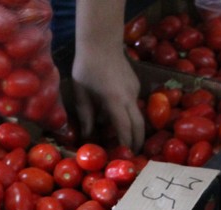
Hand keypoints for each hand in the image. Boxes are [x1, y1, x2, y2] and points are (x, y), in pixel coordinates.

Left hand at [71, 0, 145, 151]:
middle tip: (132, 155)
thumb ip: (86, 114)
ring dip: (133, 129)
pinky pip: (133, 105)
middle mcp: (129, 97)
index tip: (125, 156)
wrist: (101, 41)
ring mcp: (134, 90)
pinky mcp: (135, 85)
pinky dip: (128, 115)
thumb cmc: (86, 66)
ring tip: (124, 140)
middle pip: (139, 125)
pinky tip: (116, 115)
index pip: (125, 128)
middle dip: (137, 142)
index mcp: (115, 99)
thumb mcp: (81, 92)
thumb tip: (88, 135)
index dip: (126, 144)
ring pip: (137, 116)